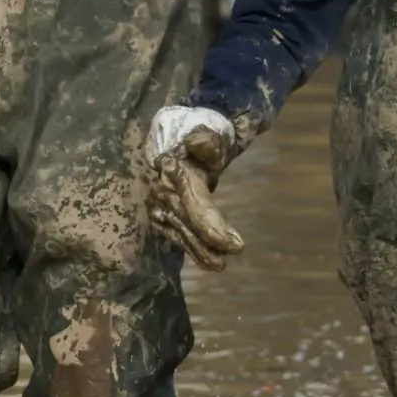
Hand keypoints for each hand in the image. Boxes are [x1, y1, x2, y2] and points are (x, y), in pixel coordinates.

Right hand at [146, 105, 245, 270]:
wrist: (180, 135)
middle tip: (234, 252)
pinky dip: (192, 249)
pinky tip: (209, 262)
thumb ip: (205, 140)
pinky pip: (177, 234)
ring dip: (199, 250)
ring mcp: (160, 205)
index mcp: (172, 171)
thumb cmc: (200, 134)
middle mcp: (163, 191)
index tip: (236, 244)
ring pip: (180, 232)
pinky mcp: (163, 215)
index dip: (212, 226)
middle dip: (208, 241)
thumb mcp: (206, 131)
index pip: (193, 204)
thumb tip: (199, 140)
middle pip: (186, 222)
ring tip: (220, 265)